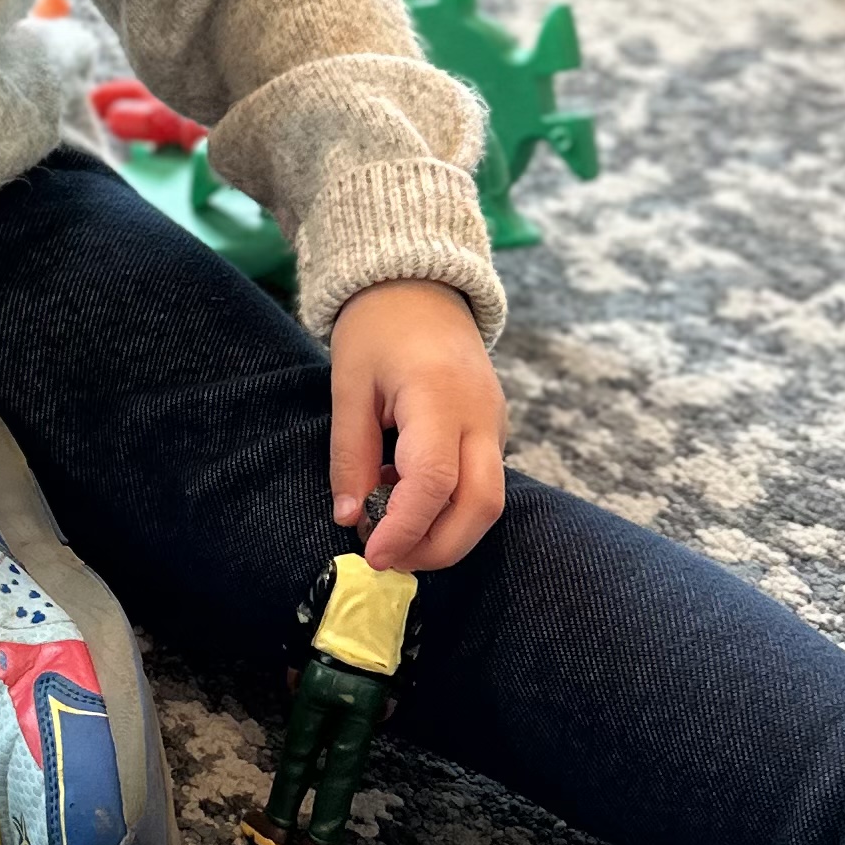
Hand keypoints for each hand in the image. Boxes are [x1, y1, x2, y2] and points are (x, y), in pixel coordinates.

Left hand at [327, 282, 506, 573]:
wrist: (420, 286)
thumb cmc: (377, 329)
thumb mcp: (348, 386)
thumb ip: (349, 454)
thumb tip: (349, 518)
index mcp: (439, 398)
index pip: (434, 482)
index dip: (405, 528)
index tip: (372, 555)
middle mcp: (481, 416)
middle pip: (481, 506)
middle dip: (437, 548)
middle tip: (387, 558)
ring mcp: (496, 424)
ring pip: (489, 502)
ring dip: (445, 533)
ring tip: (390, 532)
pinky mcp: (495, 430)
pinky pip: (482, 484)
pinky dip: (449, 507)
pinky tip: (405, 497)